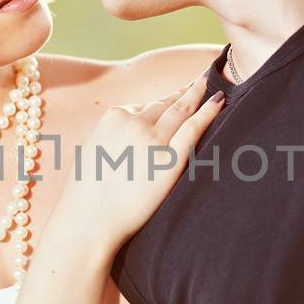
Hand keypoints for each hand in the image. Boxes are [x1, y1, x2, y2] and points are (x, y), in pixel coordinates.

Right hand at [51, 74, 224, 250]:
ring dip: (197, 94)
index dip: (160, 105)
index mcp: (113, 118)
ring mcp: (154, 139)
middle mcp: (134, 122)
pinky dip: (208, 112)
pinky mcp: (170, 160)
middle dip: (182, 92)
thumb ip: (110, 141)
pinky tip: (219, 101)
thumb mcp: (92, 155)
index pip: (142, 107)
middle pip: (164, 104)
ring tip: (209, 84)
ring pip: (181, 109)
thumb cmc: (84, 198)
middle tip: (199, 81)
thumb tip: (121, 143)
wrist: (88, 222)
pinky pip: (193, 128)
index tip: (173, 97)